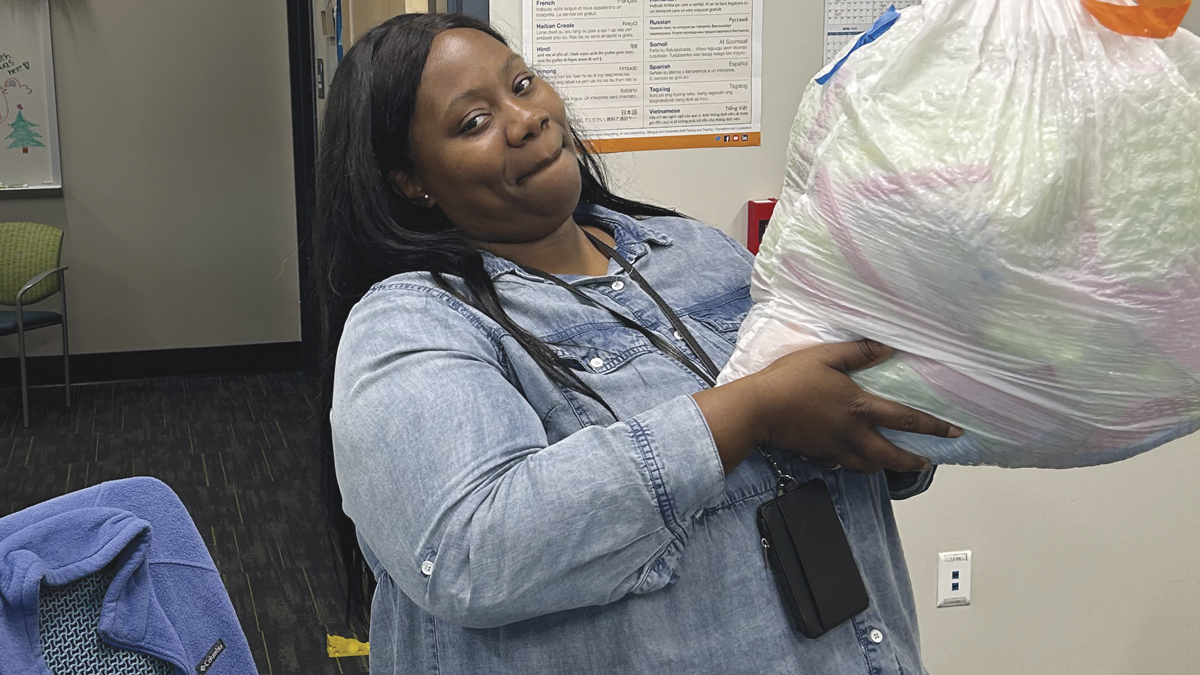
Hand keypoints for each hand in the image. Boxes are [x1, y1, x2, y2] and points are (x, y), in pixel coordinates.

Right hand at [695, 340, 959, 473]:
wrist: (757, 409)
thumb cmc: (790, 379)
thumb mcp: (826, 356)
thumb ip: (859, 352)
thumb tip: (889, 346)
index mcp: (860, 407)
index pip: (906, 419)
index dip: (933, 427)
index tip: (954, 433)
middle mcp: (853, 433)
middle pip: (891, 455)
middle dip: (912, 461)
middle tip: (926, 463)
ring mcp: (835, 448)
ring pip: (868, 467)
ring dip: (884, 466)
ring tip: (892, 462)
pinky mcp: (818, 455)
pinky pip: (842, 465)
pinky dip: (852, 464)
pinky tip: (852, 460)